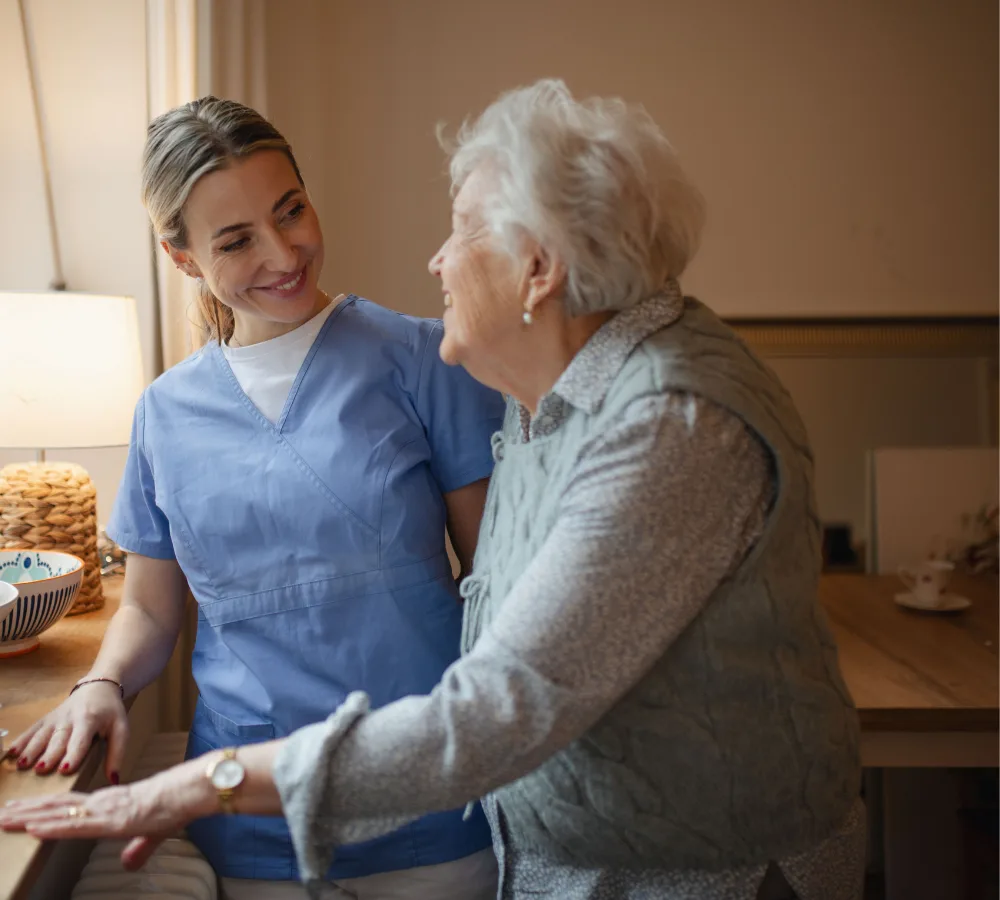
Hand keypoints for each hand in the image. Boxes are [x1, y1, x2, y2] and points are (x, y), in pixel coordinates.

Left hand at [0, 758, 215, 870]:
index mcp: (111, 803)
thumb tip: (129, 864)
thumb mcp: (154, 833)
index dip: (45, 807)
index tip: (22, 809)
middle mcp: (103, 803)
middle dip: (28, 810)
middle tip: (2, 811)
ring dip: (30, 817)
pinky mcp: (111, 819)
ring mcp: (105, 809)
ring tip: (6, 818)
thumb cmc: (175, 806)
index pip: (71, 805)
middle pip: (58, 806)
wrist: (189, 793)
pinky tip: (34, 828)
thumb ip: (139, 848)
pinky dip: (53, 826)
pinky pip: (77, 824)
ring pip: (60, 813)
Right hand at [7, 681, 127, 782]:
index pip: (81, 739)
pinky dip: (21, 740)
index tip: (65, 769)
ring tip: (22, 764)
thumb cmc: (110, 713)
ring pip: (42, 735)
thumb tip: (114, 779)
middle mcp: (70, 718)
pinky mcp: (46, 719)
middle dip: (49, 754)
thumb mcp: (121, 729)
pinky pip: (32, 729)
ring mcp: (56, 718)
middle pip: (58, 739)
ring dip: (31, 749)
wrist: (98, 688)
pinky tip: (11, 752)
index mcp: (90, 720)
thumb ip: (117, 753)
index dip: (73, 754)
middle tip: (40, 770)